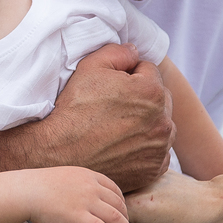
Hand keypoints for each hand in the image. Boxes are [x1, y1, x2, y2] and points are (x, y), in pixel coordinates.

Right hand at [20, 167, 138, 222]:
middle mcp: (91, 187)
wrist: (27, 191)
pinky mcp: (78, 217)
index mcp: (89, 175)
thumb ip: (81, 185)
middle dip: (127, 218)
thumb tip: (87, 198)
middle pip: (118, 204)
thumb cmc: (41, 186)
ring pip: (115, 217)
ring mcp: (86, 201)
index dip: (122, 203)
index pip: (114, 189)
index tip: (124, 214)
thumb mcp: (67, 177)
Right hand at [45, 43, 174, 190]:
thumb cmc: (74, 109)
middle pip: (160, 99)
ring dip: (148, 123)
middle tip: (114, 106)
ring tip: (118, 126)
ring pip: (161, 126)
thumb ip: (118, 52)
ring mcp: (159, 149)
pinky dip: (146, 148)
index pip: (149, 71)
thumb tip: (134, 52)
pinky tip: (123, 146)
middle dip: (143, 98)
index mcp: (152, 92)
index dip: (129, 74)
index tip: (111, 86)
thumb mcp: (90, 67)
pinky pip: (158, 152)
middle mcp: (163, 121)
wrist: (59, 153)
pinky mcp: (152, 170)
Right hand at [116, 171, 222, 222]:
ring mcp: (147, 175)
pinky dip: (140, 195)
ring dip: (127, 205)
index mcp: (135, 205)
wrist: (219, 206)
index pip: (106, 217)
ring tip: (147, 218)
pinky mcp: (157, 170)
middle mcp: (137, 185)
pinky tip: (156, 205)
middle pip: (113, 202)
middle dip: (116, 217)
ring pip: (125, 192)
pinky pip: (140, 184)